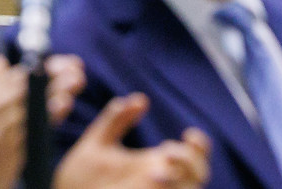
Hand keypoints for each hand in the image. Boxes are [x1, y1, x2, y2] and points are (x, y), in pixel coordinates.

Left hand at [52, 95, 211, 188]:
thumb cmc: (82, 178)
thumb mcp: (98, 143)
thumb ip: (115, 120)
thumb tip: (140, 99)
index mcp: (153, 164)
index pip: (192, 153)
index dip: (199, 144)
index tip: (188, 133)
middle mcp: (158, 181)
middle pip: (200, 173)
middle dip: (193, 161)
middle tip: (167, 152)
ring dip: (183, 180)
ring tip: (155, 172)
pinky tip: (150, 178)